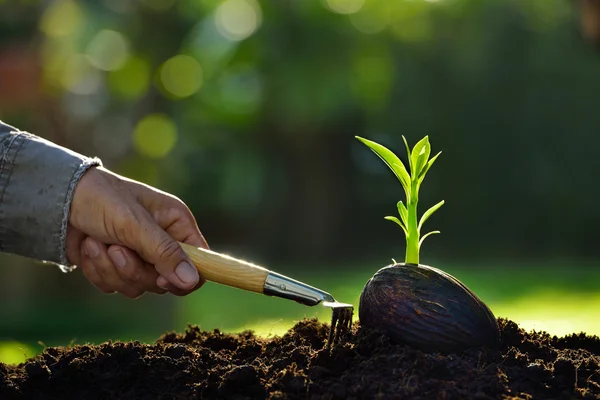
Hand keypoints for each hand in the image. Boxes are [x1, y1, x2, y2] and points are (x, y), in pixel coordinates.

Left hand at [66, 166, 207, 297]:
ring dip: (111, 268)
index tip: (160, 278)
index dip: (183, 276)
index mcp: (177, 224)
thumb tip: (192, 280)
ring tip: (97, 243)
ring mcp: (139, 256)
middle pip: (164, 281)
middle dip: (133, 269)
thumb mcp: (135, 225)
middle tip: (116, 248)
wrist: (58, 200)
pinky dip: (97, 271)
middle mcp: (162, 242)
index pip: (199, 262)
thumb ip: (165, 254)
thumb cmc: (103, 200)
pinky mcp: (116, 267)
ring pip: (137, 287)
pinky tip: (89, 247)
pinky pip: (114, 287)